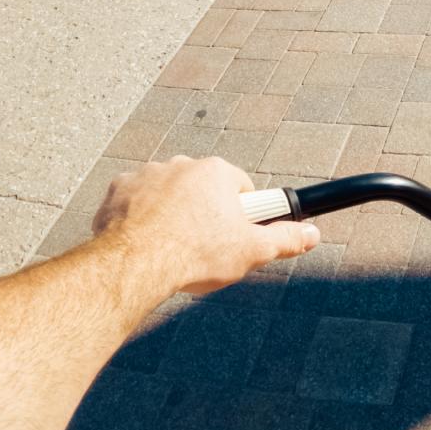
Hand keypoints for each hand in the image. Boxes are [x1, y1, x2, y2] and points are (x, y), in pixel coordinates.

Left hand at [92, 155, 318, 295]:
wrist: (132, 265)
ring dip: (171, 213)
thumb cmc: (194, 254)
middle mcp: (182, 164)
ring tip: (169, 248)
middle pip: (202, 189)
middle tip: (202, 247)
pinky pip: (134, 201)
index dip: (240, 214)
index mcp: (216, 171)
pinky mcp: (118, 190)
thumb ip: (285, 238)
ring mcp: (146, 175)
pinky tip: (143, 242)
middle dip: (204, 212)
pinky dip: (139, 218)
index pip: (239, 187)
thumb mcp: (251, 251)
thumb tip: (313, 234)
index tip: (233, 236)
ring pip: (167, 194)